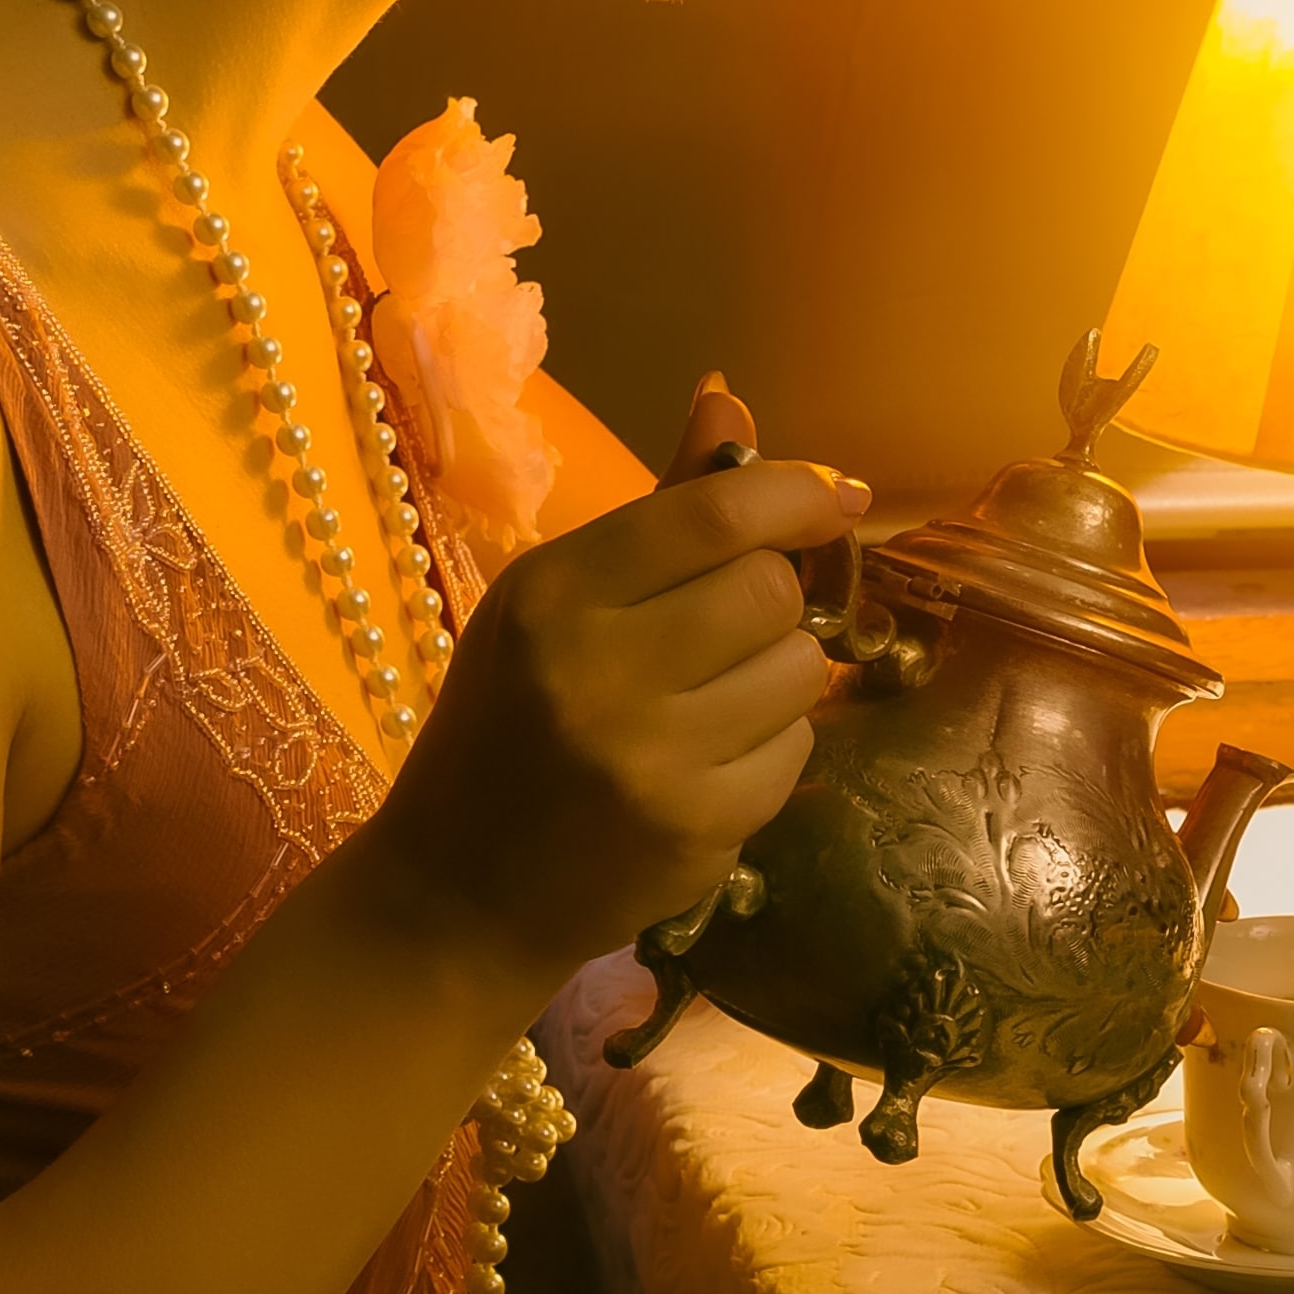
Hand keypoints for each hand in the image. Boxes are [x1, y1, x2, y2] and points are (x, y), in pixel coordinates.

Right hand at [354, 424, 864, 970]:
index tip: (835, 499)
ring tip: (709, 706)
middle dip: (773, 605)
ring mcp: (651, 756)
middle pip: (773, 590)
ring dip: (778, 679)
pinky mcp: (698, 828)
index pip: (716, 514)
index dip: (798, 496)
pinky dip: (770, 751)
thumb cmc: (509, 729)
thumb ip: (657, 509)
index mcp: (553, 593)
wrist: (458, 895)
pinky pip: (797, 751)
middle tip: (725, 635)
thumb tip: (730, 399)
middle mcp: (598, 668)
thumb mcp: (553, 607)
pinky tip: (705, 768)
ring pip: (802, 670)